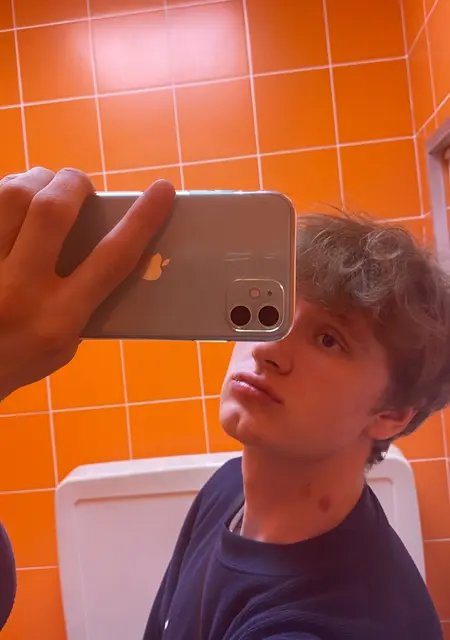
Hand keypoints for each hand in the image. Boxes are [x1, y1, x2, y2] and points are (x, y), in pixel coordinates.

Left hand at [0, 167, 174, 399]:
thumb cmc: (20, 359)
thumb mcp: (63, 345)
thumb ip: (83, 300)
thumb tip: (99, 246)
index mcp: (59, 319)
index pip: (111, 259)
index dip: (142, 220)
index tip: (163, 191)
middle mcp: (20, 290)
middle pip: (52, 210)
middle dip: (73, 184)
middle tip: (79, 186)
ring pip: (11, 196)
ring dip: (35, 180)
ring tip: (43, 185)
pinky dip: (4, 192)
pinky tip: (11, 198)